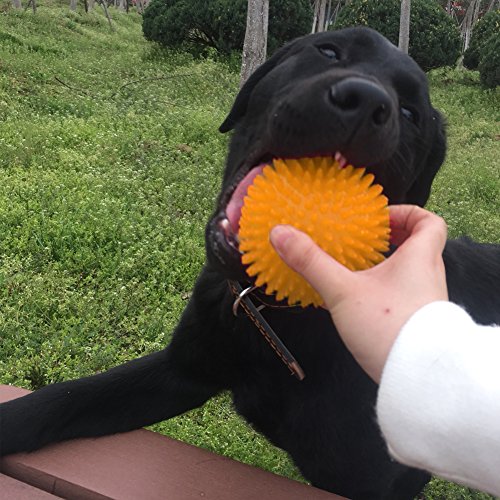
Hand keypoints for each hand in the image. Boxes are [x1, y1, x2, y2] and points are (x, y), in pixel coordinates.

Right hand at [270, 205, 448, 382]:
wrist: (418, 378)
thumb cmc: (388, 326)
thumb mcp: (343, 290)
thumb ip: (311, 261)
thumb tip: (280, 233)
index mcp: (420, 259)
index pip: (430, 222)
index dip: (408, 213)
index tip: (380, 220)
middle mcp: (428, 277)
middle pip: (419, 246)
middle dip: (391, 240)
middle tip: (364, 241)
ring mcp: (425, 302)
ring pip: (409, 273)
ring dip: (385, 266)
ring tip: (356, 269)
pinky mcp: (417, 324)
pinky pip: (402, 295)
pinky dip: (384, 289)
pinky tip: (359, 301)